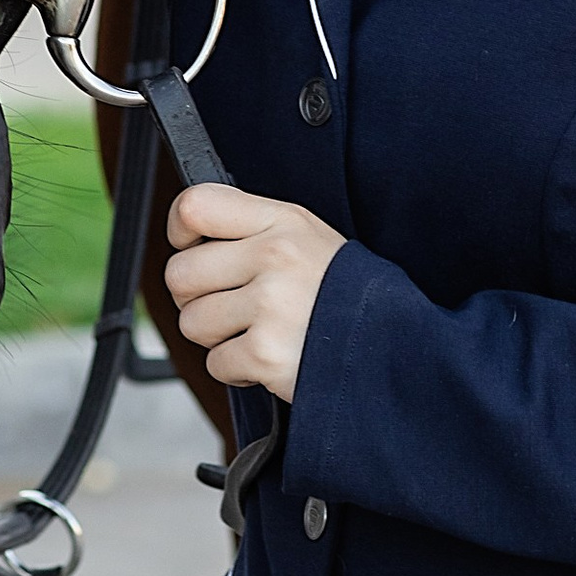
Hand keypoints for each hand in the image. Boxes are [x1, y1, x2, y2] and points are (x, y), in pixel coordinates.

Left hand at [164, 184, 344, 404]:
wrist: (394, 345)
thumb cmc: (344, 292)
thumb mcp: (309, 236)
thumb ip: (254, 229)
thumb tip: (191, 237)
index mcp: (281, 221)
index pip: (194, 206)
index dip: (180, 232)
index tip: (192, 248)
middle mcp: (274, 256)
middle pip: (180, 274)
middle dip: (196, 297)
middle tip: (231, 304)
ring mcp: (270, 305)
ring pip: (192, 322)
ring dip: (216, 336)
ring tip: (256, 331)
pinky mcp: (267, 353)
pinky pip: (215, 362)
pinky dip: (237, 368)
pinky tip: (268, 356)